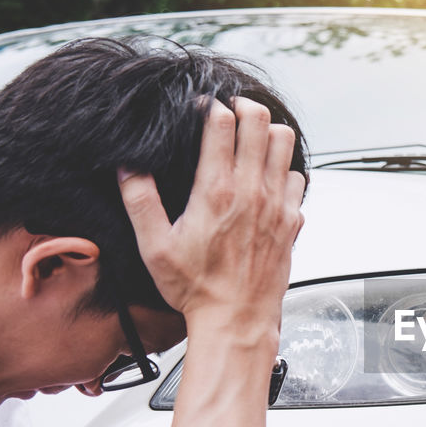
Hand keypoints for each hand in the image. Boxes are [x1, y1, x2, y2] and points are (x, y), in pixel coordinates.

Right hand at [119, 98, 305, 335]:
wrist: (237, 320)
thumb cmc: (195, 288)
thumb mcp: (154, 246)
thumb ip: (139, 201)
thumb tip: (128, 167)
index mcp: (216, 191)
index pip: (221, 124)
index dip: (210, 106)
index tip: (201, 107)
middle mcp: (252, 192)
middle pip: (261, 122)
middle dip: (244, 106)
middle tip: (230, 111)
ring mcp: (278, 205)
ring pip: (286, 143)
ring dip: (269, 132)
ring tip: (251, 138)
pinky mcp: (293, 221)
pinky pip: (297, 178)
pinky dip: (284, 168)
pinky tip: (266, 177)